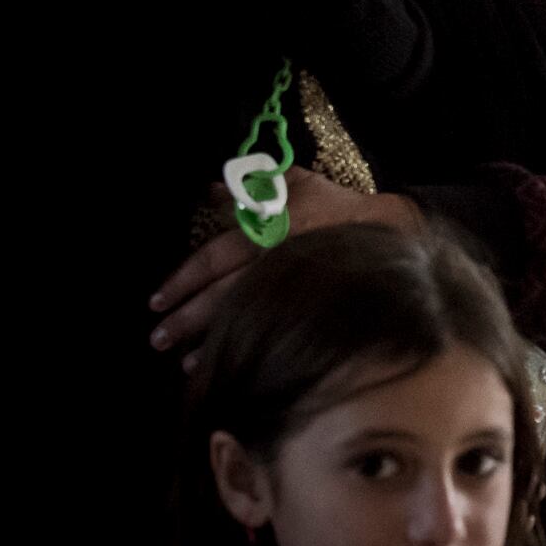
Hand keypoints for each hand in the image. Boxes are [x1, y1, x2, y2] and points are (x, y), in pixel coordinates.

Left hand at [151, 169, 424, 361]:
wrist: (388, 230)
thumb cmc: (336, 205)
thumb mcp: (296, 183)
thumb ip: (254, 185)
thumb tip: (213, 187)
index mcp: (263, 231)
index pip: (213, 258)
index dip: (183, 280)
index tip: (157, 301)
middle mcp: (271, 262)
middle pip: (220, 295)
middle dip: (186, 319)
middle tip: (157, 338)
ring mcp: (292, 287)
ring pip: (243, 318)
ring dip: (208, 342)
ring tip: (182, 362)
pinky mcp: (309, 306)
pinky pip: (272, 330)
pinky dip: (245, 348)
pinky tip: (225, 362)